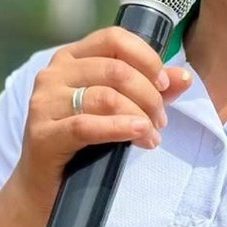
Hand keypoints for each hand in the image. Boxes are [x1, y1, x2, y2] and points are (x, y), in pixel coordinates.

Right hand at [12, 27, 192, 203]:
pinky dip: (119, 128)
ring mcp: (44, 103)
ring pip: (105, 97)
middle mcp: (53, 74)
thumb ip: (149, 90)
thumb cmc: (83, 143)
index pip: (114, 39)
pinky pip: (87, 125)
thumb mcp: (118, 110)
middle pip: (115, 70)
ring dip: (139, 116)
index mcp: (71, 58)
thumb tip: (184, 77)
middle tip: (161, 120)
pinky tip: (139, 136)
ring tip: (152, 136)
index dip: (146, 58)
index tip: (164, 84)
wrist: (46, 187)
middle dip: (148, 95)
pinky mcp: (42, 134)